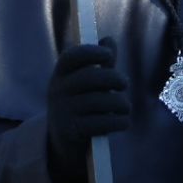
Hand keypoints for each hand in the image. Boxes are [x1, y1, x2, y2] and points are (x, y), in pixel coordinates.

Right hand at [46, 37, 130, 182]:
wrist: (62, 143)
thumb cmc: (80, 105)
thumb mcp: (86, 84)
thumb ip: (100, 63)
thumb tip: (109, 40)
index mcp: (60, 75)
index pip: (71, 57)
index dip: (91, 52)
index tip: (108, 54)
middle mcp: (57, 91)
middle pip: (90, 77)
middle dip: (114, 78)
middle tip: (125, 83)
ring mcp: (62, 112)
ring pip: (101, 101)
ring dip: (121, 103)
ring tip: (126, 106)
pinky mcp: (71, 131)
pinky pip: (102, 122)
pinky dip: (119, 121)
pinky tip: (123, 121)